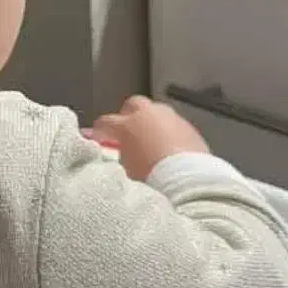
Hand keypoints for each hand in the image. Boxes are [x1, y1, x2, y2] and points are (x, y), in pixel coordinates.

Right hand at [86, 96, 208, 181]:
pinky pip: (174, 123)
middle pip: (133, 105)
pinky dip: (169, 131)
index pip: (105, 123)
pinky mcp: (189, 127)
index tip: (98, 140)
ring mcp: (170, 118)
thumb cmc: (151, 178)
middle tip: (128, 131)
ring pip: (156, 111)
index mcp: (126, 125)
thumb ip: (118, 156)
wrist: (188, 182)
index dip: (99, 132)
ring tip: (151, 139)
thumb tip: (115, 152)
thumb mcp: (126, 170)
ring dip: (151, 121)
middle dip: (128, 115)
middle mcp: (148, 115)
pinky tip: (170, 146)